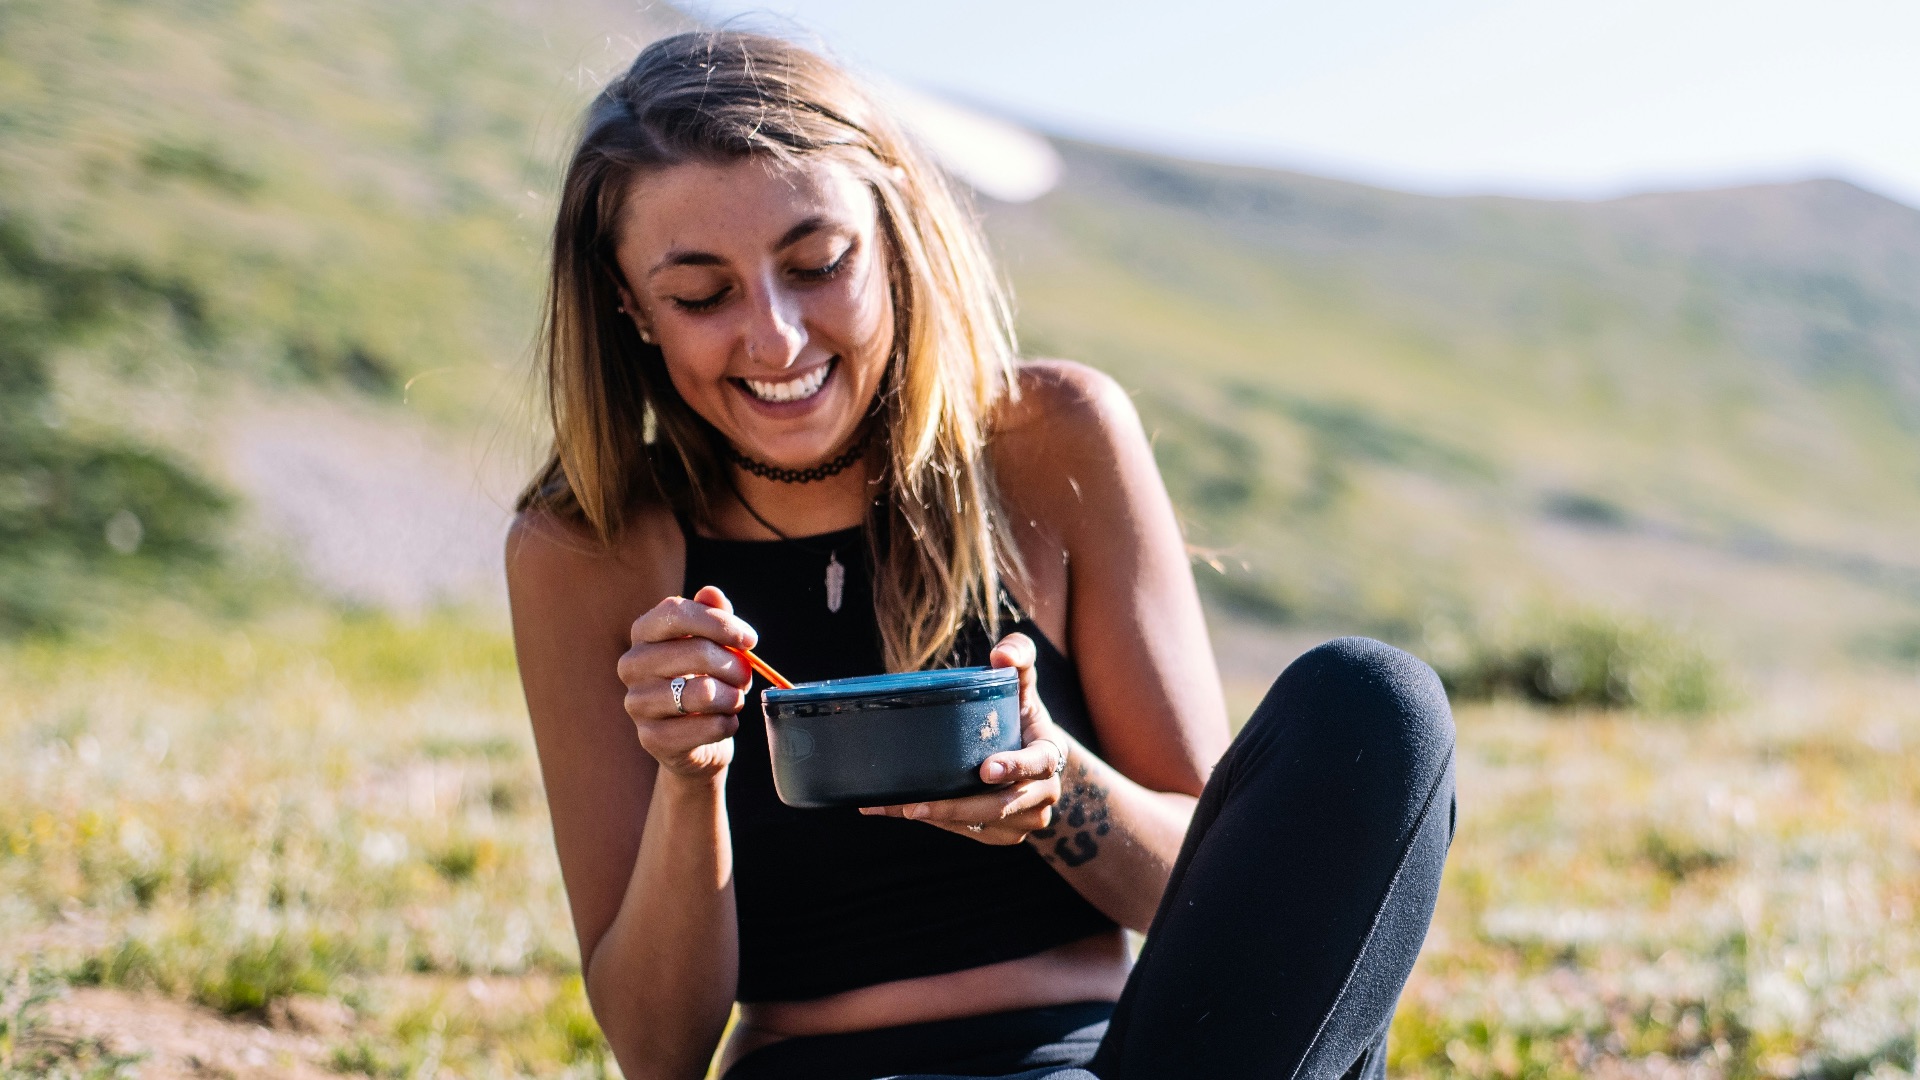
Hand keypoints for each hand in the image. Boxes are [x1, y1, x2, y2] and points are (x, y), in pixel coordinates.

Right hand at [616, 586, 756, 779]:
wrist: (693, 740)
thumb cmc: (704, 681)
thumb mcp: (712, 644)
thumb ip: (713, 616)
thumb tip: (711, 594)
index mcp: (643, 633)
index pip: (677, 612)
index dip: (719, 623)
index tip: (750, 640)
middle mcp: (631, 665)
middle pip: (697, 652)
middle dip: (735, 665)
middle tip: (746, 677)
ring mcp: (637, 703)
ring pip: (705, 692)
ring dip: (733, 697)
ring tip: (734, 700)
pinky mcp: (651, 738)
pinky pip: (708, 726)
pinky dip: (727, 724)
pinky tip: (724, 723)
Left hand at [859, 632, 1070, 844]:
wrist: (1034, 760)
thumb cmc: (1022, 716)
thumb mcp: (1024, 685)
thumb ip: (1019, 658)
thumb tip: (1002, 653)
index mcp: (1051, 755)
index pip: (1039, 763)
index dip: (1015, 767)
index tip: (984, 769)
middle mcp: (1044, 794)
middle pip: (1000, 806)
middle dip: (956, 808)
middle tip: (915, 805)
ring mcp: (1025, 820)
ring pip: (979, 825)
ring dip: (937, 819)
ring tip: (893, 807)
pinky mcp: (1003, 835)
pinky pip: (968, 833)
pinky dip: (935, 824)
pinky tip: (899, 811)